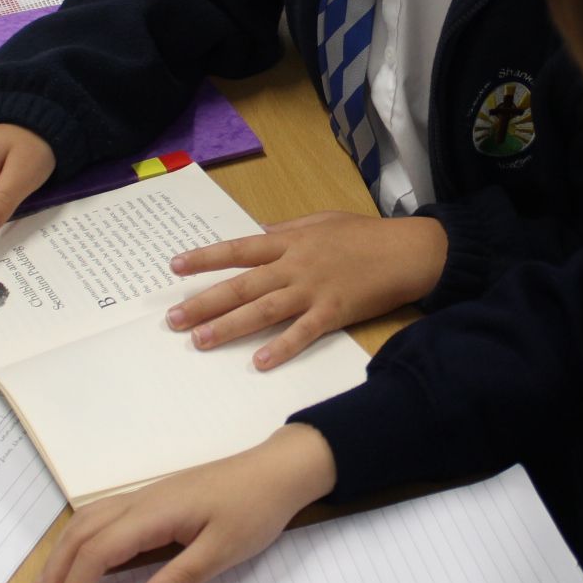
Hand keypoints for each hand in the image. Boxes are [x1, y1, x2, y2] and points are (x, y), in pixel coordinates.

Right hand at [31, 424, 336, 582]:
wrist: (278, 469)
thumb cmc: (255, 509)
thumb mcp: (224, 551)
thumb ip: (180, 580)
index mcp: (153, 513)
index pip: (97, 553)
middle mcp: (140, 501)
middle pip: (80, 536)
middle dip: (54, 576)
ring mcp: (146, 497)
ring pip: (86, 522)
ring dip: (62, 557)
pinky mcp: (155, 499)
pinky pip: (102, 517)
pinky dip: (80, 540)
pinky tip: (80, 557)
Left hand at [165, 212, 445, 368]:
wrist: (408, 251)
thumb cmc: (366, 235)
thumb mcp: (322, 220)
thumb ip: (287, 227)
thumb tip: (257, 230)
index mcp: (291, 240)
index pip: (239, 249)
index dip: (206, 257)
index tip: (176, 266)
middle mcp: (296, 265)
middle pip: (242, 285)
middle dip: (205, 301)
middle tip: (174, 319)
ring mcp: (314, 289)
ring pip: (264, 309)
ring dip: (230, 326)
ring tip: (201, 341)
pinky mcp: (335, 312)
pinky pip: (303, 333)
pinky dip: (281, 347)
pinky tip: (259, 362)